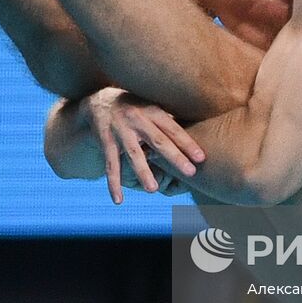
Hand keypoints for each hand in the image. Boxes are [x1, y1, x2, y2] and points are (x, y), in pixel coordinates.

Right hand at [85, 87, 204, 203]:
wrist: (99, 102)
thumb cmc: (135, 108)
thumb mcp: (152, 108)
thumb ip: (169, 121)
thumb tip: (200, 135)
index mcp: (152, 111)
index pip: (173, 129)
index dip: (187, 143)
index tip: (202, 158)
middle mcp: (137, 119)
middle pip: (158, 141)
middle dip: (174, 157)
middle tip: (190, 173)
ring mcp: (120, 131)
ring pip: (134, 154)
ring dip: (144, 172)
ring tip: (153, 190)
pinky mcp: (106, 142)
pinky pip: (111, 166)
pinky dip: (113, 184)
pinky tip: (119, 200)